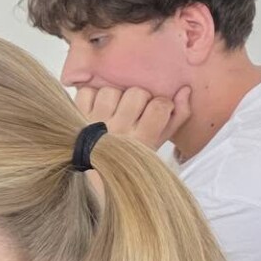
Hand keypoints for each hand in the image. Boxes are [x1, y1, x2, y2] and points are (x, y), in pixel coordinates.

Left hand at [75, 85, 191, 150]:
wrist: (95, 171)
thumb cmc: (131, 153)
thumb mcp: (159, 140)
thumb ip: (178, 116)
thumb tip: (184, 90)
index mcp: (141, 140)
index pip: (159, 106)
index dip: (162, 104)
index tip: (157, 111)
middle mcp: (117, 132)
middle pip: (136, 94)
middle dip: (139, 98)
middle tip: (135, 110)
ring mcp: (94, 125)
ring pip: (111, 91)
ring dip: (115, 97)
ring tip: (115, 110)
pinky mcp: (76, 118)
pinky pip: (87, 92)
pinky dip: (92, 96)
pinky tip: (98, 109)